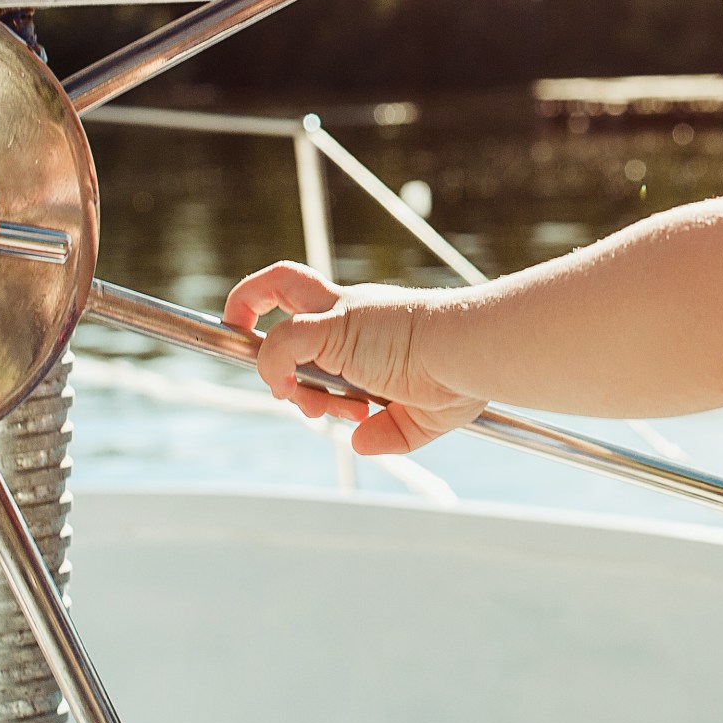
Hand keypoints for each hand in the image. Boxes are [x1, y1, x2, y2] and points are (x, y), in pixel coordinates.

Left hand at [225, 261, 485, 454]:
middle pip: (282, 281)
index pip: (320, 312)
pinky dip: (272, 368)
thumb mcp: (423, 415)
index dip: (298, 341)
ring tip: (314, 407)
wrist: (471, 352)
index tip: (299, 383)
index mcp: (370, 323)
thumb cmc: (461, 374)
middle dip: (250, 310)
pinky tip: (291, 391)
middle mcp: (349, 309)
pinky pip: (279, 342)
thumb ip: (391, 430)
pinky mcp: (334, 327)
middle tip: (275, 378)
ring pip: (274, 310)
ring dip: (275, 372)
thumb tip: (361, 442)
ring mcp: (339, 315)